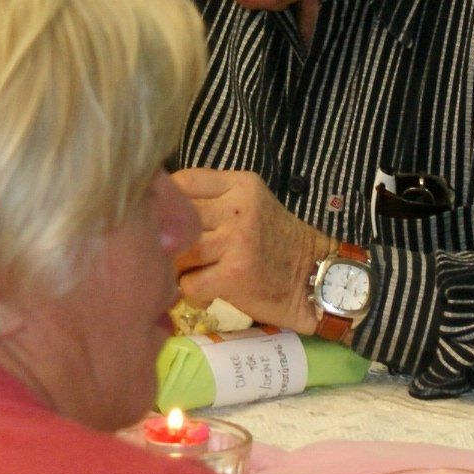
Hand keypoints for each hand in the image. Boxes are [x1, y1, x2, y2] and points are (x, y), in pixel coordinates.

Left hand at [171, 167, 330, 332]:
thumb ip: (212, 201)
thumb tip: (159, 207)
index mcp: (241, 185)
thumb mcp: (250, 206)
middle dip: (170, 239)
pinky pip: (188, 283)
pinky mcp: (234, 275)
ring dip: (179, 268)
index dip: (168, 203)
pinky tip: (208, 291)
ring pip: (178, 251)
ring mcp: (236, 241)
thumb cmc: (275, 243)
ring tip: (196, 273)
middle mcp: (238, 208)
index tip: (171, 222)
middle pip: (176, 217)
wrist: (314, 279)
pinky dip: (192, 292)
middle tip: (179, 254)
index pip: (185, 181)